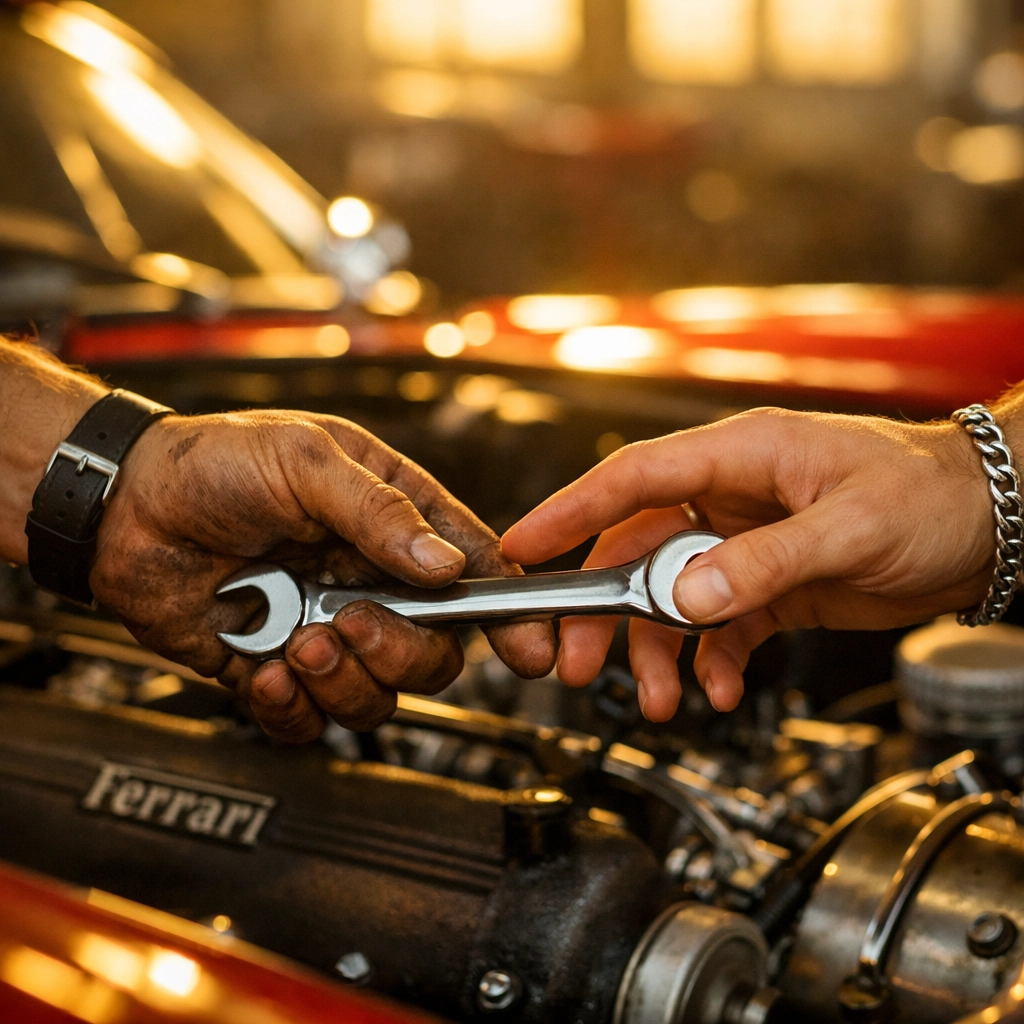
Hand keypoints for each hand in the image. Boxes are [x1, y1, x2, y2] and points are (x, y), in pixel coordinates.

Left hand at [91, 409, 554, 738]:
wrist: (121, 509)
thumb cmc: (211, 463)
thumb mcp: (306, 461)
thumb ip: (381, 512)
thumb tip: (445, 565)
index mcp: (393, 521)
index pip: (473, 572)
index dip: (510, 612)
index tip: (531, 649)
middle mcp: (369, 581)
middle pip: (435, 653)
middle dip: (399, 651)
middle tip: (349, 621)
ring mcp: (326, 629)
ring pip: (380, 696)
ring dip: (345, 681)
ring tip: (297, 643)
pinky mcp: (279, 670)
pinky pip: (313, 721)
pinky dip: (293, 710)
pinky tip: (264, 670)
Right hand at [502, 407, 996, 720]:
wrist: (994, 524)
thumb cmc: (932, 495)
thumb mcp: (848, 528)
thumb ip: (762, 564)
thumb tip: (684, 599)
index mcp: (741, 458)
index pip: (635, 478)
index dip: (571, 511)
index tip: (524, 548)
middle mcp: (731, 498)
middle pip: (638, 551)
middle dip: (604, 611)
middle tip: (578, 662)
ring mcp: (745, 543)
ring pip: (670, 598)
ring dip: (655, 651)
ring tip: (658, 698)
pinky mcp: (766, 583)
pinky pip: (716, 626)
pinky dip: (709, 661)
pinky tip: (719, 687)